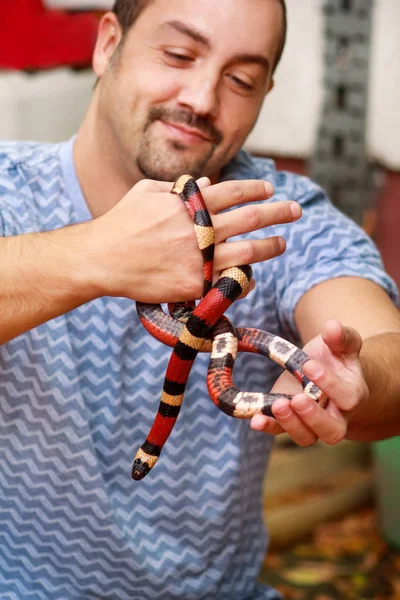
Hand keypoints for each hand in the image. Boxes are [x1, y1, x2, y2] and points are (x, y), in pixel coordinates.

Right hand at [87, 177, 301, 302]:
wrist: (103, 259)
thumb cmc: (121, 223)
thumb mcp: (147, 193)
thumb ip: (180, 188)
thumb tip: (209, 184)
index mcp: (189, 203)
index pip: (234, 191)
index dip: (256, 189)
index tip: (270, 188)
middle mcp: (200, 228)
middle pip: (250, 218)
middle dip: (277, 212)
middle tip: (295, 210)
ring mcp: (199, 258)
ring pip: (248, 251)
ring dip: (271, 245)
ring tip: (282, 243)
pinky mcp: (195, 284)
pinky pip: (230, 282)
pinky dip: (245, 279)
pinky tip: (252, 276)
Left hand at [250, 320, 368, 445]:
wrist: (324, 371)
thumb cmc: (335, 357)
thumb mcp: (341, 344)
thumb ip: (341, 336)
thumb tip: (332, 327)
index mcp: (353, 395)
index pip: (347, 398)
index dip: (330, 384)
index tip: (309, 365)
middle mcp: (336, 416)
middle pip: (332, 431)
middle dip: (313, 417)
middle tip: (296, 399)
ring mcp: (312, 424)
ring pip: (306, 437)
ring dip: (290, 424)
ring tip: (275, 405)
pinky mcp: (290, 422)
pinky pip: (280, 431)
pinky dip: (268, 426)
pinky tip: (255, 419)